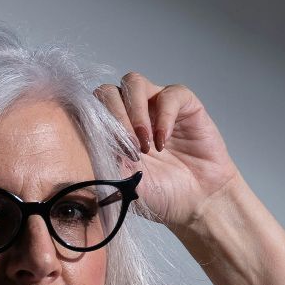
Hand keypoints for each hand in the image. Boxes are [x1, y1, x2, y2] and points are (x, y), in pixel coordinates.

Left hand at [93, 72, 242, 230]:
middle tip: (128, 149)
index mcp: (110, 130)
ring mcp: (155, 105)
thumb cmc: (158, 194)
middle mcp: (129, 112)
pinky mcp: (183, 104)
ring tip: (145, 145)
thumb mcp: (122, 183)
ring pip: (133, 82)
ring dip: (134, 112)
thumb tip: (88, 143)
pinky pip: (169, 94)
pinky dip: (164, 116)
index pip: (89, 108)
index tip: (107, 151)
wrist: (196, 202)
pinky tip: (163, 142)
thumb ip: (103, 159)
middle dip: (114, 118)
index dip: (94, 123)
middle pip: (107, 91)